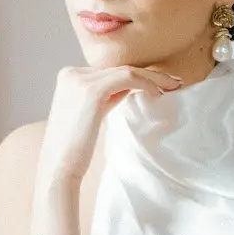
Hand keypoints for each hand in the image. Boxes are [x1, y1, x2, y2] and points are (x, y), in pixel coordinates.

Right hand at [38, 62, 183, 186]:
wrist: (59, 166)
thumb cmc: (75, 148)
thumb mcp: (90, 114)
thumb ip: (105, 97)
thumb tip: (128, 89)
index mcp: (69, 76)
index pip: (110, 70)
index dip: (138, 75)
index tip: (160, 84)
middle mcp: (72, 72)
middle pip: (119, 68)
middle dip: (149, 74)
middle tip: (174, 82)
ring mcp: (80, 79)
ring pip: (126, 71)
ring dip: (153, 78)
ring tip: (173, 86)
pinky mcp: (91, 90)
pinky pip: (127, 78)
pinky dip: (146, 83)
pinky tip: (158, 94)